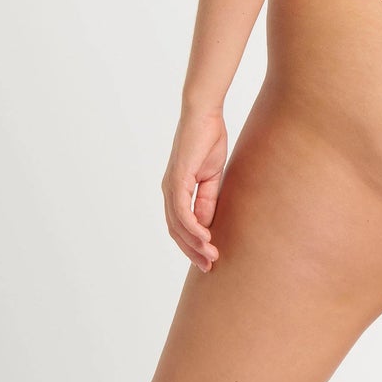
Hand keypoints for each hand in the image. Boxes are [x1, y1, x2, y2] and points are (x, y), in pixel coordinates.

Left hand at [162, 106, 227, 270]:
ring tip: (211, 256)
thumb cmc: (208, 140)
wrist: (204, 115)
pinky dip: (192, 227)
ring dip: (194, 243)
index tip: (208, 259)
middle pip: (176, 231)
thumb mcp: (212, 177)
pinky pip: (182, 210)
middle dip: (192, 251)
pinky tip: (205, 238)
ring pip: (178, 225)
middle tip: (209, 266)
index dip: (192, 244)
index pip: (180, 226)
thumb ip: (207, 200)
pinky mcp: (177, 179)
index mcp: (176, 190)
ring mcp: (170, 185)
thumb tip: (207, 224)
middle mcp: (169, 190)